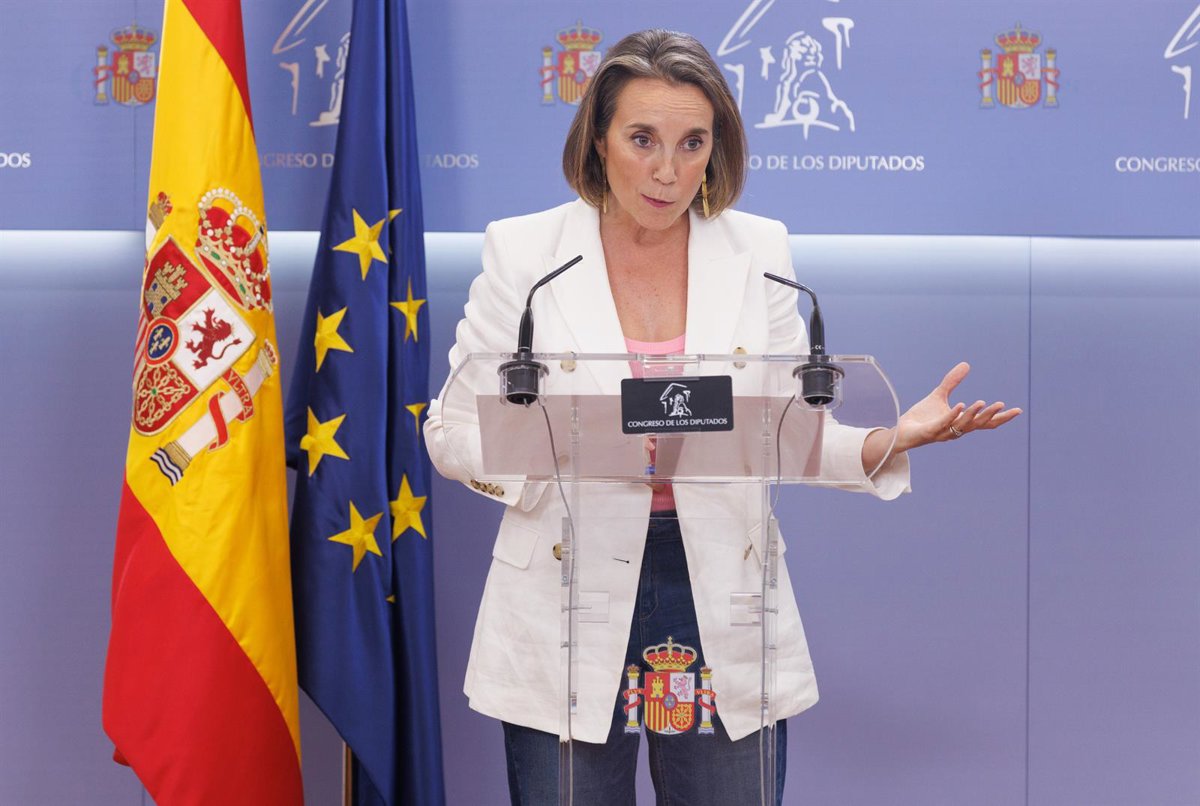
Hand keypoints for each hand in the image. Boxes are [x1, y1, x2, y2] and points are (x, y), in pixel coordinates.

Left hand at [894, 362, 1021, 452]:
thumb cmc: (922, 417)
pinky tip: (960, 405)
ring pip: (963, 425)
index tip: (1018, 410)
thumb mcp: (939, 396)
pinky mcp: (930, 432)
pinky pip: (944, 423)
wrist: (901, 431)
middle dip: (990, 415)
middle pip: (978, 425)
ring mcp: (944, 432)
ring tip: (981, 402)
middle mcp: (956, 429)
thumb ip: (952, 382)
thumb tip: (966, 364)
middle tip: (1002, 405)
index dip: (1001, 417)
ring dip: (973, 414)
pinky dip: (952, 415)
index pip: (986, 422)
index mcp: (961, 423)